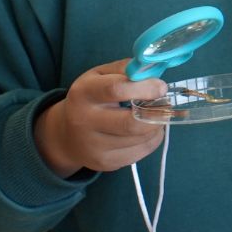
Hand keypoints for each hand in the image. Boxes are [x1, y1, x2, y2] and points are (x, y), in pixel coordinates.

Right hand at [34, 60, 167, 177]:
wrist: (66, 135)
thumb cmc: (91, 97)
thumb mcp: (101, 75)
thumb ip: (126, 68)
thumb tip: (154, 72)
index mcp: (83, 93)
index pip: (117, 89)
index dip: (146, 87)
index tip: (161, 87)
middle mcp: (84, 122)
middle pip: (131, 123)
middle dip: (157, 113)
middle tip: (166, 104)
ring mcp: (94, 146)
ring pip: (141, 138)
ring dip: (157, 125)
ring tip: (156, 115)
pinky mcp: (105, 163)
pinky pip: (142, 151)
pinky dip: (153, 138)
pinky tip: (147, 129)